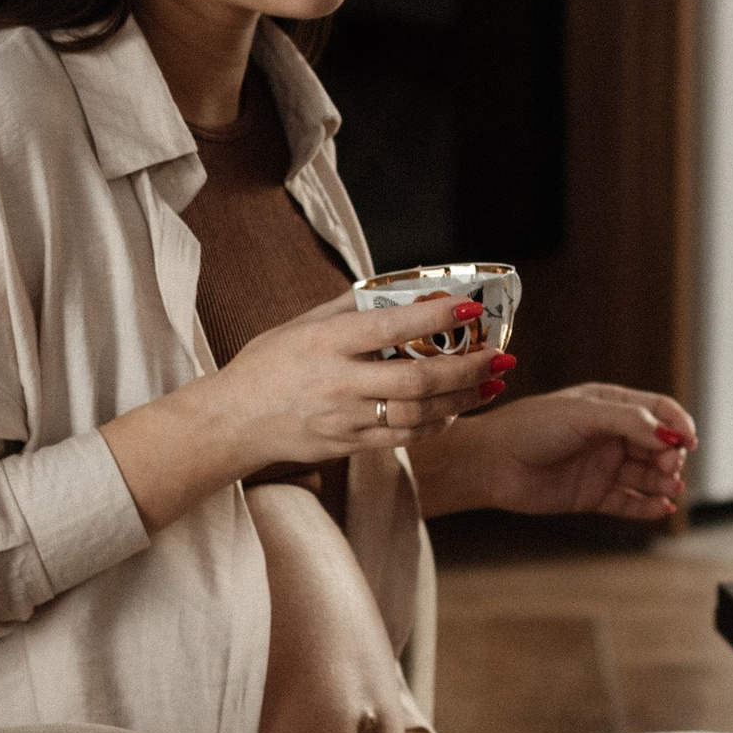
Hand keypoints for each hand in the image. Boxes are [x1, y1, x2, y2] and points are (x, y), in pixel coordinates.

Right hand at [105, 287, 497, 536]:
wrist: (232, 422)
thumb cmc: (267, 365)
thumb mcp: (300, 323)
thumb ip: (349, 306)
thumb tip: (396, 288)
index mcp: (326, 343)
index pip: (390, 327)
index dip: (436, 318)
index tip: (470, 307)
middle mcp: (338, 383)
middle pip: (417, 378)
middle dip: (468, 368)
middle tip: (500, 356)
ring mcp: (345, 419)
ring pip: (419, 412)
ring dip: (462, 399)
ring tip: (491, 383)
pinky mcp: (350, 445)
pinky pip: (404, 436)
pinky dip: (437, 422)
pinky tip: (456, 409)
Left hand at [417, 385, 695, 523]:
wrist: (491, 463)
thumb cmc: (531, 427)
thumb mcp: (584, 414)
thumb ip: (630, 422)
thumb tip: (672, 435)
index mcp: (609, 404)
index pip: (658, 410)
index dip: (678, 424)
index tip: (688, 441)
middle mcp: (610, 435)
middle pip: (657, 445)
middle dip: (671, 455)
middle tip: (672, 466)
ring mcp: (602, 466)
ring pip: (646, 475)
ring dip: (664, 481)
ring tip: (671, 487)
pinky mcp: (593, 495)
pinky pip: (629, 502)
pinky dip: (649, 506)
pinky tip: (663, 508)